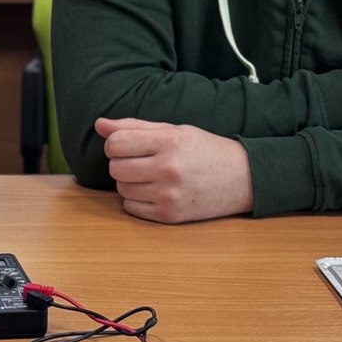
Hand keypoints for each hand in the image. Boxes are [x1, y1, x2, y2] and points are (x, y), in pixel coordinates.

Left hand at [96, 118, 252, 223]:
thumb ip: (134, 126)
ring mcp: (169, 195)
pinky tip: (155, 191)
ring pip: (121, 189)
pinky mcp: (170, 216)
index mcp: (169, 141)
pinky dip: (137, 200)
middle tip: (141, 161)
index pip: (116, 144)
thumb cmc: (204, 150)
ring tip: (151, 176)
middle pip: (115, 168)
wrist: (242, 179)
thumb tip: (99, 124)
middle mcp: (168, 168)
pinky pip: (131, 208)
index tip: (127, 145)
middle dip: (122, 163)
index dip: (115, 144)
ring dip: (130, 182)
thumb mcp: (174, 130)